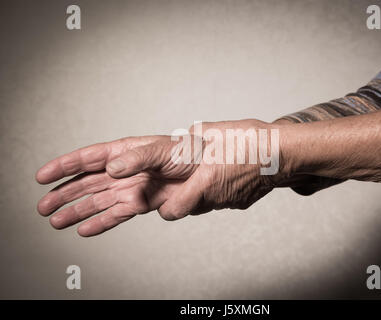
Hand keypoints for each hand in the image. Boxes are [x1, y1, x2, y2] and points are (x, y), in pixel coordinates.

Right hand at [36, 120, 276, 236]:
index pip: (100, 155)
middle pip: (98, 180)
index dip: (70, 165)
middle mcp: (146, 168)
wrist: (256, 165)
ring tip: (58, 221)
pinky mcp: (166, 202)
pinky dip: (109, 222)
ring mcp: (155, 187)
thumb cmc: (228, 148)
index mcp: (148, 149)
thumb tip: (121, 175)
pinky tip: (90, 229)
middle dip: (69, 193)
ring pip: (110, 200)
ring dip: (83, 211)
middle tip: (42, 206)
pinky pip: (131, 214)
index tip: (44, 174)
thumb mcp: (190, 149)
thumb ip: (152, 162)